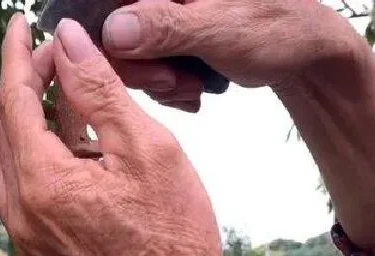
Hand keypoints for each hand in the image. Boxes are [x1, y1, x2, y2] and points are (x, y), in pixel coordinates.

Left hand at [0, 14, 231, 255]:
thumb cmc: (175, 239)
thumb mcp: (148, 150)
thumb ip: (100, 92)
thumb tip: (68, 43)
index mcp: (43, 185)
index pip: (14, 101)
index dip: (18, 57)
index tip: (23, 26)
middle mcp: (20, 213)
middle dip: (13, 87)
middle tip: (46, 62)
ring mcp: (25, 235)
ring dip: (14, 122)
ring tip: (51, 96)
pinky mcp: (37, 248)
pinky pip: (15, 189)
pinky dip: (27, 155)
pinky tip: (62, 142)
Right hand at [102, 0, 357, 107]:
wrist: (303, 54)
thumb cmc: (277, 30)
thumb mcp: (221, 29)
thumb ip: (166, 27)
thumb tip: (113, 31)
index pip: (110, 4)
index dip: (111, 36)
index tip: (138, 62)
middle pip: (114, 31)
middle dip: (140, 66)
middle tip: (173, 80)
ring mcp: (165, 15)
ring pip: (129, 54)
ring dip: (156, 81)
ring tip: (191, 86)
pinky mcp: (171, 38)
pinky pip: (148, 65)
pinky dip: (165, 85)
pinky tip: (190, 88)